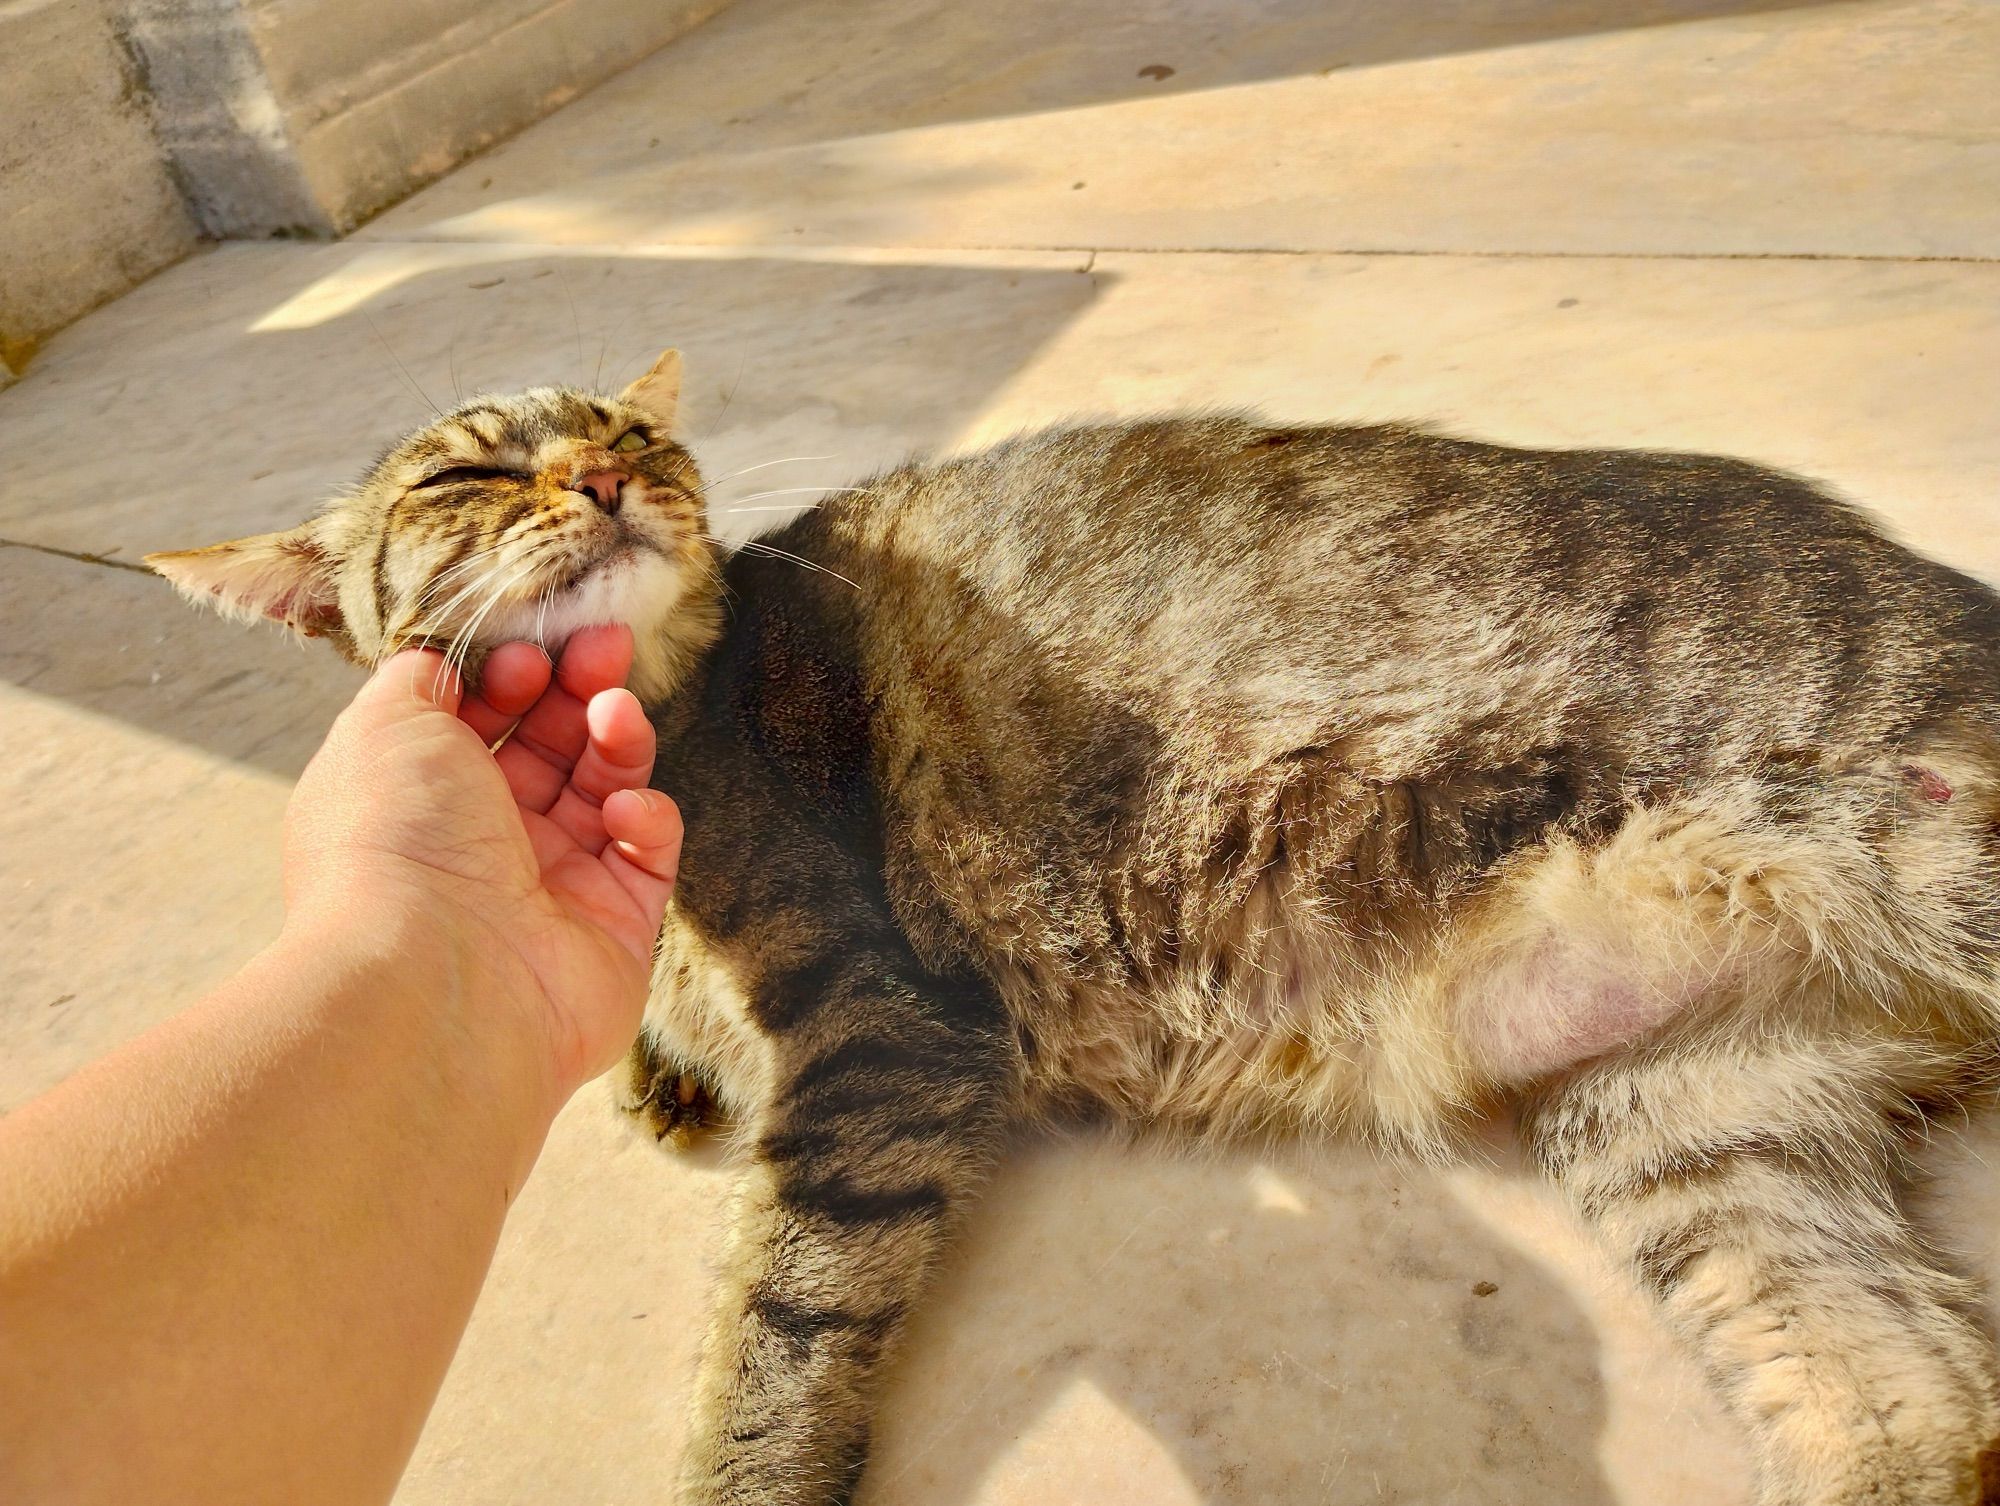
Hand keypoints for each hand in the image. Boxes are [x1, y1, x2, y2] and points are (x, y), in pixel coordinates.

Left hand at [281, 625, 681, 1101]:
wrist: (440, 979)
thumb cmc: (398, 845)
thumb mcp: (384, 725)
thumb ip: (417, 678)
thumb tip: (443, 659)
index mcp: (419, 799)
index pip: (480, 720)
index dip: (510, 675)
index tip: (528, 651)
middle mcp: (481, 844)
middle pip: (548, 745)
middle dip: (577, 688)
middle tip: (605, 645)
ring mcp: (552, 888)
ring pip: (604, 788)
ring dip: (616, 738)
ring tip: (616, 713)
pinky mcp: (616, 928)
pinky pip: (648, 853)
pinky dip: (645, 819)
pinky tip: (623, 812)